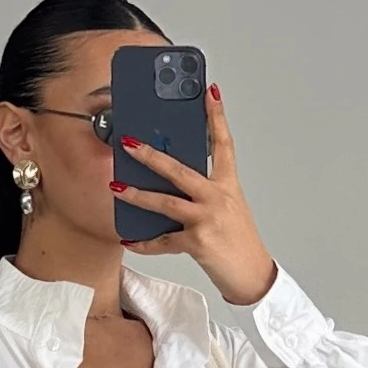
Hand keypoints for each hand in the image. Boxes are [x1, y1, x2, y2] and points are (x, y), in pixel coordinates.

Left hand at [111, 84, 278, 307]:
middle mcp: (217, 198)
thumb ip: (203, 192)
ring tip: (116, 187)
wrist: (252, 274)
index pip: (223, 143)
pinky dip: (144, 243)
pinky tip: (129, 240)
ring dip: (137, 195)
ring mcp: (207, 219)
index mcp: (228, 185)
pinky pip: (163, 241)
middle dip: (151, 155)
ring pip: (165, 202)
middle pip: (180, 170)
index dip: (216, 116)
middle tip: (129, 142)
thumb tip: (171, 182)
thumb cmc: (239, 241)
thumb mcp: (227, 208)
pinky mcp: (198, 242)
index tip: (209, 92)